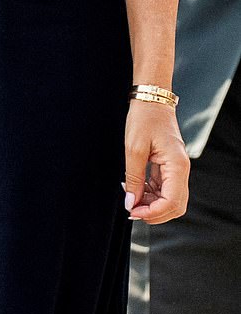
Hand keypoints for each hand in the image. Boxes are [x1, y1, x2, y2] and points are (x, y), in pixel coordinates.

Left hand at [124, 100, 189, 224]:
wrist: (152, 100)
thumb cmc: (144, 119)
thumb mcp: (133, 150)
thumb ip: (133, 179)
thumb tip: (131, 203)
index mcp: (177, 165)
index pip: (172, 202)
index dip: (153, 212)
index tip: (132, 211)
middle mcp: (181, 170)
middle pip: (176, 206)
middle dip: (155, 213)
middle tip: (132, 209)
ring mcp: (177, 169)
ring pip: (170, 200)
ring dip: (152, 205)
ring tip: (131, 197)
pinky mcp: (170, 167)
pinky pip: (164, 189)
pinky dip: (151, 195)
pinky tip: (135, 189)